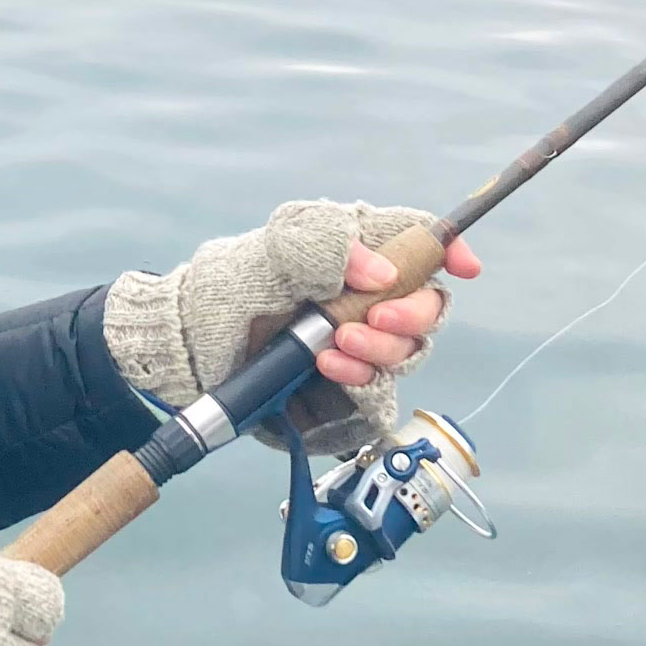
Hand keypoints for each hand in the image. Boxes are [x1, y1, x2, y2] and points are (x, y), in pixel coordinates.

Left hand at [103, 199, 479, 458]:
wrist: (184, 351)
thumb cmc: (223, 291)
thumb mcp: (264, 253)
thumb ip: (320, 246)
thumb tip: (380, 271)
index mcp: (355, 258)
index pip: (420, 245)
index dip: (450, 250)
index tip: (462, 265)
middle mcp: (367, 304)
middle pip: (429, 308)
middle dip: (407, 315)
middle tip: (364, 318)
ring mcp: (358, 352)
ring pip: (408, 355)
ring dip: (376, 351)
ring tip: (327, 348)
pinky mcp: (344, 396)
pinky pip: (379, 401)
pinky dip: (360, 387)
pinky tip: (326, 373)